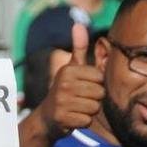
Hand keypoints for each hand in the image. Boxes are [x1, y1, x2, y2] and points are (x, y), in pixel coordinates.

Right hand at [36, 23, 103, 138]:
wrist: (46, 117)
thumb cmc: (65, 90)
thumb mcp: (71, 68)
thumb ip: (79, 48)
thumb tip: (79, 24)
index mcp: (68, 70)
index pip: (100, 78)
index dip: (96, 84)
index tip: (84, 86)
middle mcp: (63, 84)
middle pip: (99, 93)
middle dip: (94, 99)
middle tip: (80, 99)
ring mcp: (61, 102)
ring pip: (94, 107)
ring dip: (89, 111)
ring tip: (77, 108)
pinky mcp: (62, 118)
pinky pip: (87, 120)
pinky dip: (82, 122)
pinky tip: (73, 118)